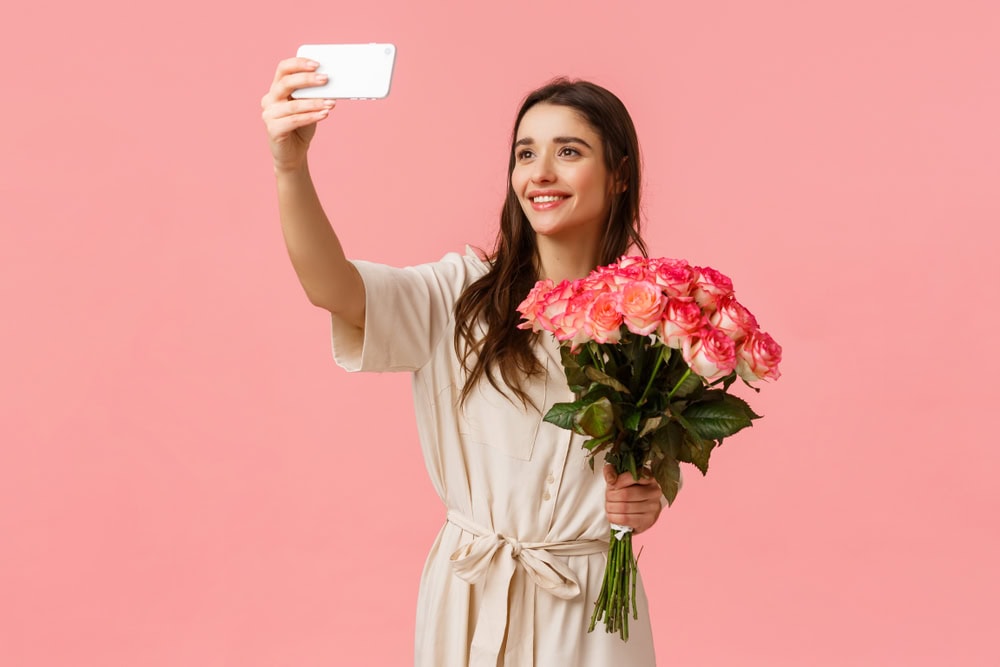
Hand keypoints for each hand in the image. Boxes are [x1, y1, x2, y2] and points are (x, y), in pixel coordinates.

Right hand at [261, 57, 336, 171]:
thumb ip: (313, 94)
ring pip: (293, 105)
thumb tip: (330, 82)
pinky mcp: (273, 130)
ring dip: (314, 102)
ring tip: (331, 103)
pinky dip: (311, 117)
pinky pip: (294, 120)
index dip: (298, 63)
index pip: (283, 69)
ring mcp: (269, 115)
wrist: (293, 153)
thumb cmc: (302, 127)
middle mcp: (269, 99)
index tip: (316, 64)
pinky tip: (324, 114)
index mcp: (276, 89)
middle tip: (325, 79)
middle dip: (307, 80)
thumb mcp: (309, 107)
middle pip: (286, 83)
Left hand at [604, 464, 662, 534]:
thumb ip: (612, 471)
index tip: (611, 485)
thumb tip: (611, 479)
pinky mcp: (648, 521)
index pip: (632, 477)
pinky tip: (612, 515)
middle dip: (611, 496)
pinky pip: (626, 519)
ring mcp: (653, 508)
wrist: (639, 510)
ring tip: (609, 506)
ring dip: (611, 507)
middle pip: (626, 494)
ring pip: (624, 508)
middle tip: (608, 497)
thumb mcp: (619, 476)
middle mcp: (655, 492)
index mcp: (649, 478)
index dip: (618, 481)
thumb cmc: (628, 490)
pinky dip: (614, 517)